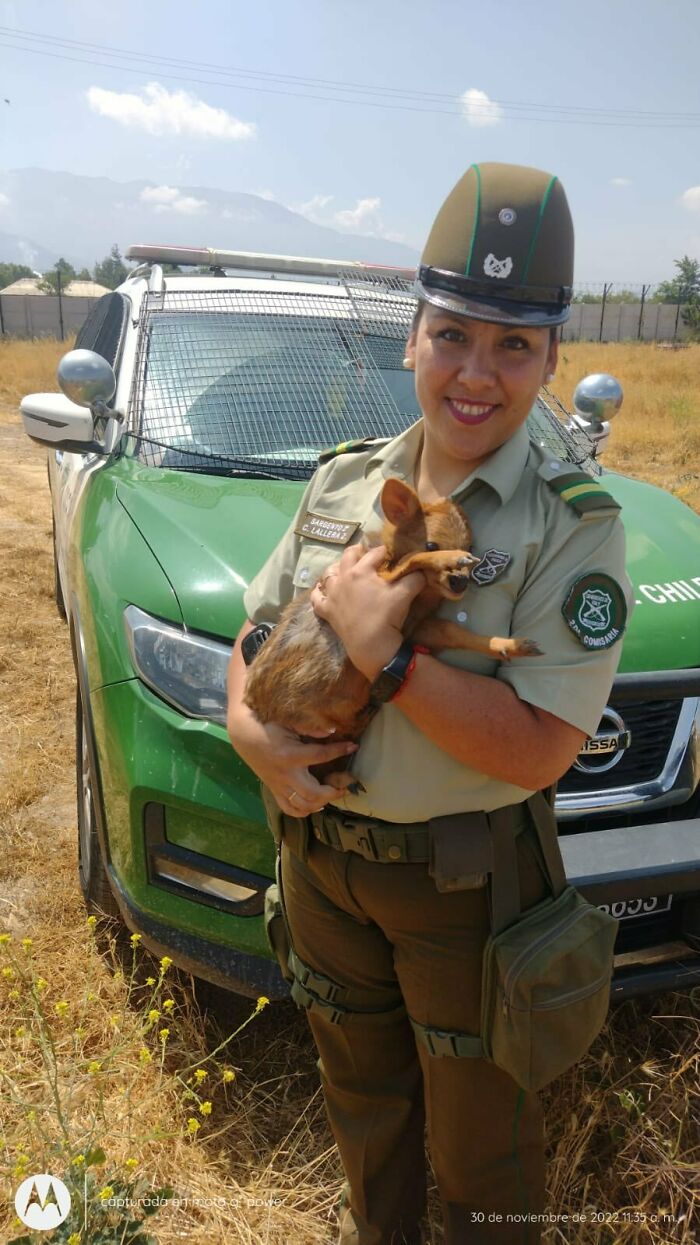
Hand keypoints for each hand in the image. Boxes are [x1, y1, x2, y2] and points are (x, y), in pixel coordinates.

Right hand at [227, 707, 357, 816]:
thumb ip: (310, 728)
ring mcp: (279, 785)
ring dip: (320, 803)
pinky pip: (289, 809)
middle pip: (313, 793)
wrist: (245, 736)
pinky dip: (304, 811)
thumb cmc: (269, 726)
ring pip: (302, 805)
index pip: (321, 755)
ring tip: (332, 794)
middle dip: (332, 792)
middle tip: (344, 785)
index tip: (353, 746)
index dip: (340, 750)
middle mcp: (286, 774)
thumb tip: (331, 731)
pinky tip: (316, 805)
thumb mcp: (289, 722)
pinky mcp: (275, 790)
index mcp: (290, 755)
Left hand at [310, 544, 425, 680]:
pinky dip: (317, 592)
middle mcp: (343, 578)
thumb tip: (422, 569)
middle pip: (348, 556)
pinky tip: (320, 589)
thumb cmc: (387, 616)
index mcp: (361, 570)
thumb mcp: (405, 594)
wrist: (371, 645)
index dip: (384, 551)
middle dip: (358, 552)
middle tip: (366, 553)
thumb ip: (415, 577)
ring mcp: (332, 595)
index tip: (391, 552)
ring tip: (344, 568)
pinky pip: (316, 598)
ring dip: (336, 568)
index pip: (374, 554)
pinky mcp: (326, 611)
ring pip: (328, 574)